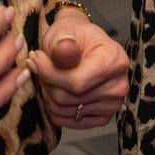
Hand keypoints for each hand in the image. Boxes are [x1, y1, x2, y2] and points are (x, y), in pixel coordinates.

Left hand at [26, 10, 128, 127]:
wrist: (81, 43)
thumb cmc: (73, 36)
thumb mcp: (64, 32)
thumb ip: (63, 45)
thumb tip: (64, 50)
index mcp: (114, 60)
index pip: (76, 82)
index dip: (49, 74)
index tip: (35, 59)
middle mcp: (119, 85)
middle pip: (68, 98)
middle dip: (47, 82)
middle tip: (40, 65)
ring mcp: (113, 104)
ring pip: (64, 110)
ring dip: (48, 94)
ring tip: (48, 76)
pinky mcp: (103, 117)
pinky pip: (68, 121)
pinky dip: (55, 107)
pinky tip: (55, 89)